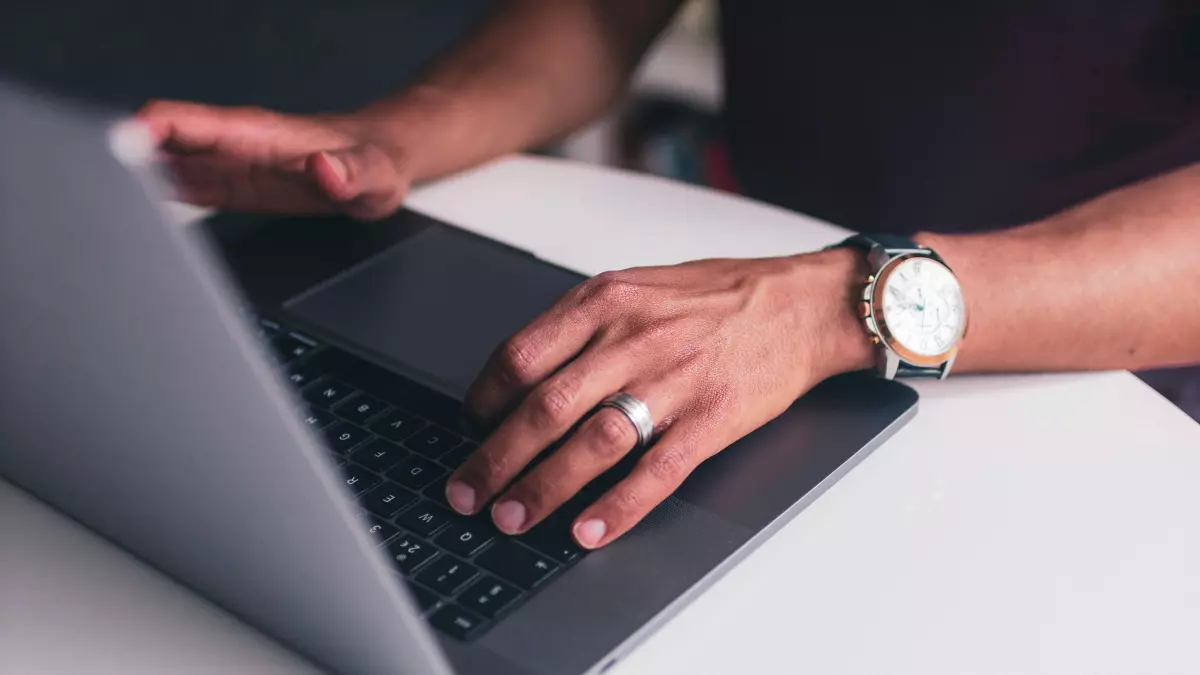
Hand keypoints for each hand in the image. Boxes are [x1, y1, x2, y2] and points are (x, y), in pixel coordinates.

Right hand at [138, 101, 417, 219]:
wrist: (381, 164)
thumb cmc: (376, 162)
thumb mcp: (373, 173)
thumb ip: (348, 172)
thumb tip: (323, 168)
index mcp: (254, 134)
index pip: (179, 121)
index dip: (140, 134)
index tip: (116, 156)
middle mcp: (231, 145)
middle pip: (155, 143)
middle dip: (122, 163)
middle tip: (101, 198)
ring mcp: (227, 166)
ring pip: (161, 167)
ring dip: (133, 186)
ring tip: (112, 217)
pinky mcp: (232, 187)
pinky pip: (181, 188)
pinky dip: (156, 202)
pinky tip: (142, 221)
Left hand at [446, 249, 872, 548]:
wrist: (801, 304)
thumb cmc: (718, 297)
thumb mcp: (639, 286)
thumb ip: (583, 325)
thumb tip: (522, 374)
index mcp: (606, 301)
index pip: (520, 355)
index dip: (483, 401)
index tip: (472, 429)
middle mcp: (633, 339)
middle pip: (544, 407)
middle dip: (495, 458)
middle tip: (466, 493)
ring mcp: (674, 380)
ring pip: (592, 442)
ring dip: (543, 487)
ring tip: (512, 518)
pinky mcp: (712, 419)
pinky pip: (656, 471)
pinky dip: (618, 507)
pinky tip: (588, 530)